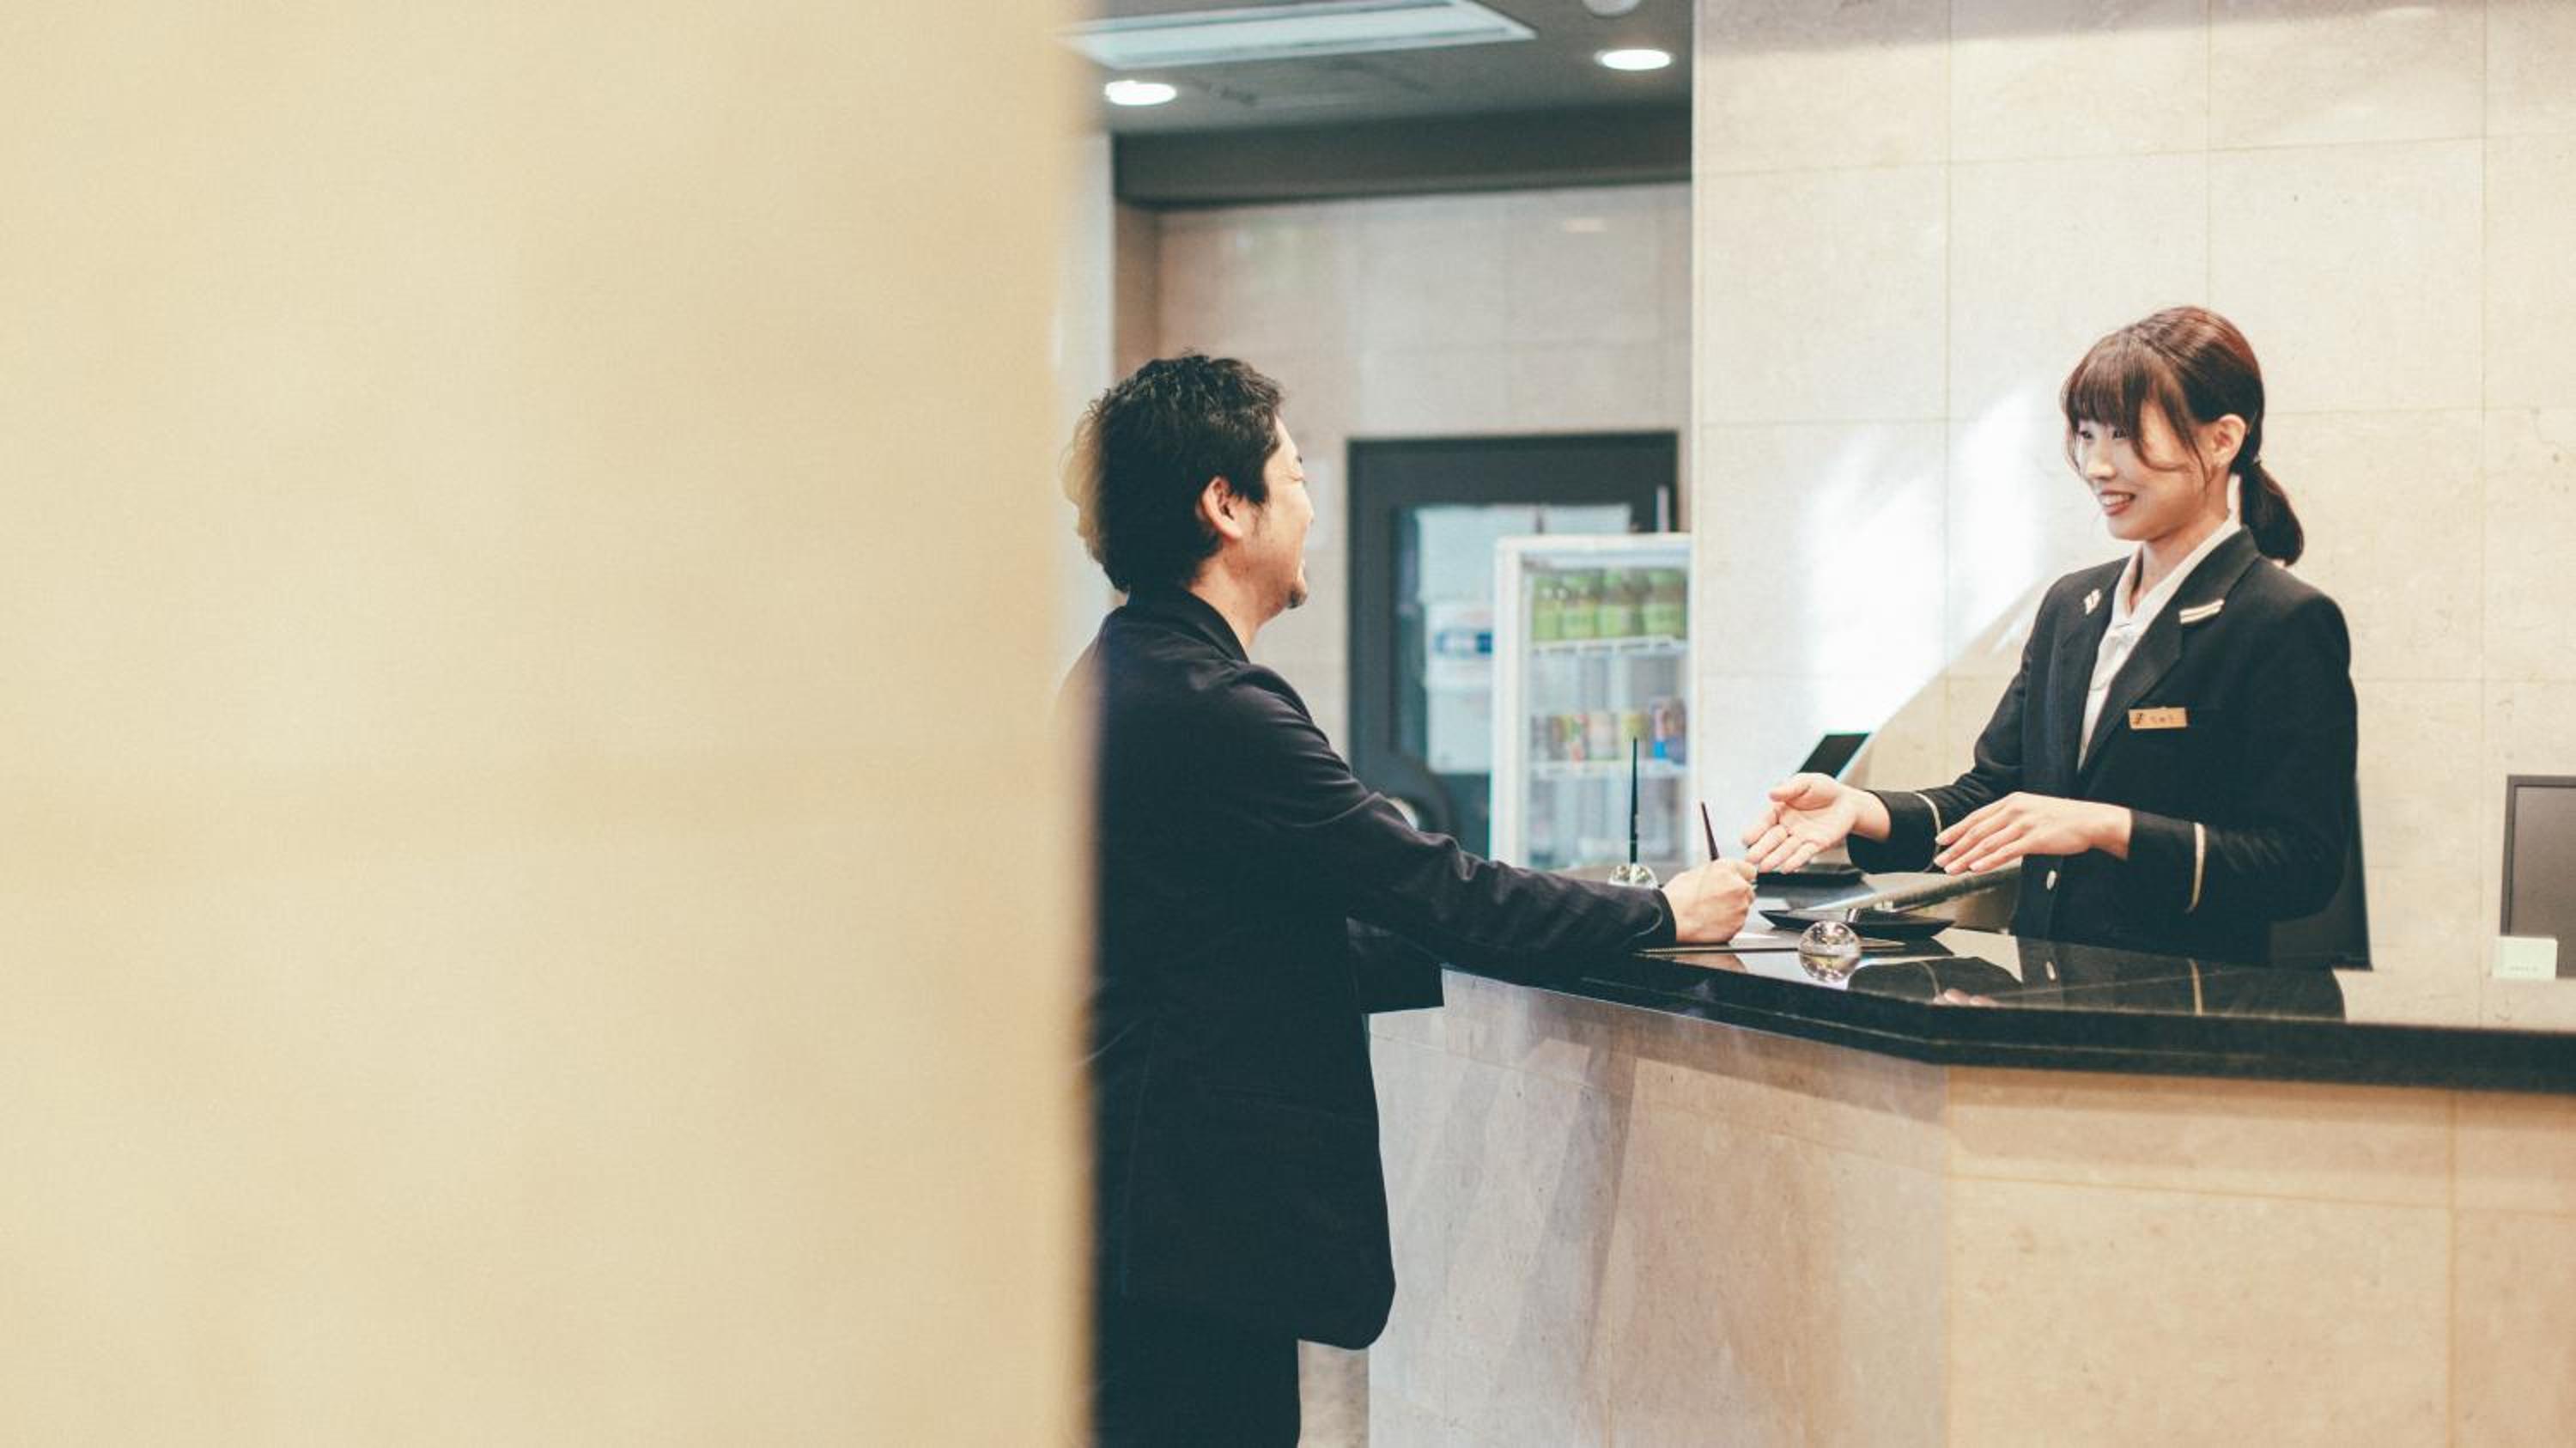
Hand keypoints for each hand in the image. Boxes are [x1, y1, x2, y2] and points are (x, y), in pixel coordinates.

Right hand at [1662, 858, 1756, 943]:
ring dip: (1733, 909)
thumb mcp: (1697, 872)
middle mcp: (1738, 886)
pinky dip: (1729, 923)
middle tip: (1719, 900)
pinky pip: (1738, 922)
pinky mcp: (1737, 924)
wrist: (1671, 917)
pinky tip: (1713, 920)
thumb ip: (1719, 873)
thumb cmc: (1679, 896)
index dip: (1741, 877)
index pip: (1750, 870)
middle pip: (1748, 890)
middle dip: (1737, 895)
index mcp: (1727, 869)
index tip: (1737, 882)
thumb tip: (1725, 876)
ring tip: (1712, 911)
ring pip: (1743, 907)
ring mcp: (1740, 906)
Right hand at [1739, 773, 1888, 872]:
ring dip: (1775, 859)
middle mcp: (1788, 826)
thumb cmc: (1823, 789)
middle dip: (1761, 849)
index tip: (1746, 840)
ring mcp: (1801, 837)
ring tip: (1763, 868)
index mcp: (1780, 811)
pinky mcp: (1817, 844)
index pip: (1764, 822)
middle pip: (1772, 839)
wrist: (1846, 800)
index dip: (1755, 831)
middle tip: (1750, 859)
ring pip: (1786, 850)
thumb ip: (1789, 788)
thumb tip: (1771, 793)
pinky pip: (1805, 854)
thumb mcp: (1805, 782)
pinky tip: (1787, 868)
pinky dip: (1796, 861)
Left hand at [1932, 793, 2130, 872]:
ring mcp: (2025, 824)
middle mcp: (2014, 810)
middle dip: (1956, 847)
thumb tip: (1988, 835)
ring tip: (1953, 869)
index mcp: (2011, 802)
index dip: (1956, 830)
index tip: (1941, 841)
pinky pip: (2007, 852)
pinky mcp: (2036, 838)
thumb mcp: (2031, 811)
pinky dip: (1989, 861)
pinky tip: (1976, 868)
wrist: (2091, 820)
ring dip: (1967, 858)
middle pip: (1977, 831)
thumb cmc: (2061, 819)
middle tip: (1940, 860)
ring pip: (1988, 843)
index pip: (1976, 817)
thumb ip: (2009, 820)